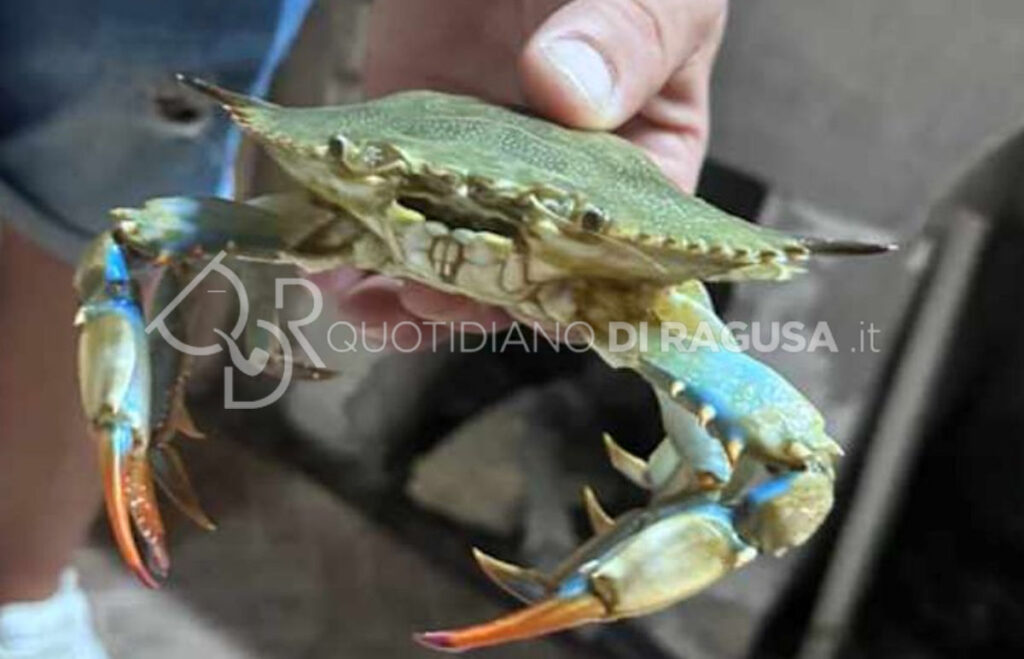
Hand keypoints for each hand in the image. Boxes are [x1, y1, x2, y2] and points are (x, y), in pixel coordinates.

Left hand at [321, 0, 727, 345]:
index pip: (621, 250)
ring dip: (407, 282)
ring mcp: (482, 159)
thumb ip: (624, 36)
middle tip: (427, 299)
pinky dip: (357, 230)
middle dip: (475, 294)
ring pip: (451, 245)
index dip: (578, 289)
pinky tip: (329, 260)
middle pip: (524, 265)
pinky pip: (385, 193)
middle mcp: (560, 176)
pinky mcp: (412, 130)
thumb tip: (566, 92)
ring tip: (366, 300)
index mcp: (642, 158)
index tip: (531, 306)